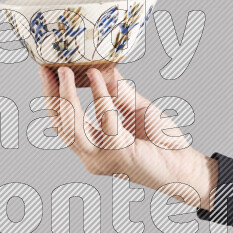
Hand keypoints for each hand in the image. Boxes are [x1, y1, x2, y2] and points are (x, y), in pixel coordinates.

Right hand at [39, 65, 217, 209]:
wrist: (186, 165)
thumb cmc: (163, 142)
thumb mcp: (135, 108)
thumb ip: (116, 92)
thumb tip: (100, 67)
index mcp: (92, 147)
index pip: (62, 123)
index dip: (52, 97)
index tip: (46, 71)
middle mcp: (92, 157)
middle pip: (61, 125)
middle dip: (52, 96)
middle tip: (47, 69)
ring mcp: (103, 159)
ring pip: (73, 127)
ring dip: (68, 96)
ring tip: (66, 71)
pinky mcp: (120, 155)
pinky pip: (105, 121)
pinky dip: (99, 96)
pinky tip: (97, 76)